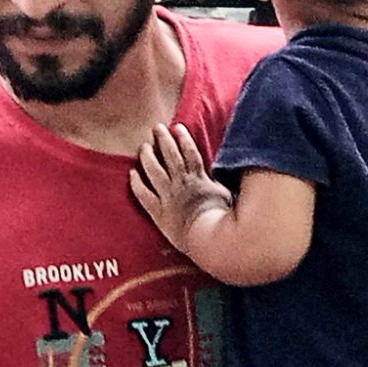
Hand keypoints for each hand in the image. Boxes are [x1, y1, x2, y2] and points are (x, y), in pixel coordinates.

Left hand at [126, 123, 229, 250]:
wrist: (208, 239)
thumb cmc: (221, 220)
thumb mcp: (227, 196)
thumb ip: (223, 182)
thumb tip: (235, 171)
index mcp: (199, 179)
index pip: (190, 152)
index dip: (183, 138)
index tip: (177, 127)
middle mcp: (182, 184)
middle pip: (171, 156)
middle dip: (163, 139)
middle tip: (157, 128)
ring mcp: (168, 197)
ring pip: (154, 171)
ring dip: (148, 156)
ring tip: (144, 146)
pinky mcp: (158, 212)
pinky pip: (144, 194)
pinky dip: (137, 183)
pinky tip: (132, 173)